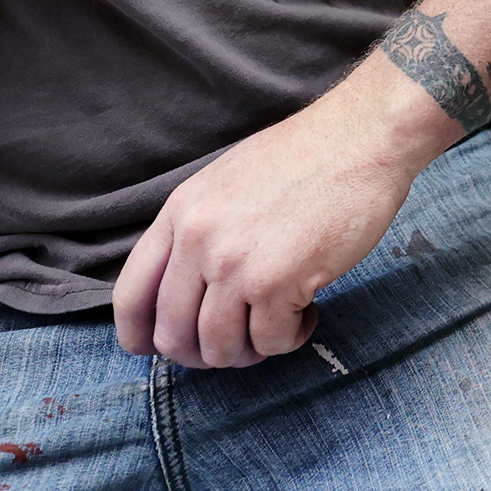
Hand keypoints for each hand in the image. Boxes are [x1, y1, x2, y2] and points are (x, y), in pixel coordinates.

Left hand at [111, 91, 421, 367]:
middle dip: (205, 353)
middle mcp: (197, 241)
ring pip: (220, 349)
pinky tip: (309, 310)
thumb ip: (198, 232)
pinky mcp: (276, 282)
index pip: (130, 295)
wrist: (360, 137)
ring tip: (280, 320)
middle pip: (173, 335)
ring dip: (252, 349)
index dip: (141, 336)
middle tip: (239, 343)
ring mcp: (234, 263)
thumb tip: (188, 295)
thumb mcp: (225, 183)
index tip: (161, 349)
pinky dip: (291, 338)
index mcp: (180, 213)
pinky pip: (271, 342)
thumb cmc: (304, 158)